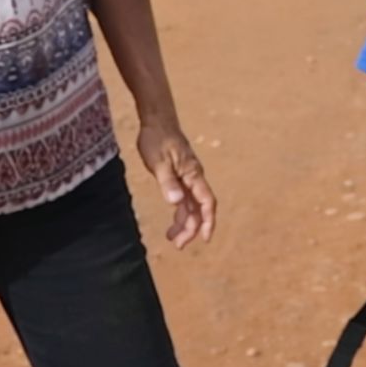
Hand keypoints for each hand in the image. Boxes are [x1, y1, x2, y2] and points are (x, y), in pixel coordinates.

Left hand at [136, 123, 217, 248]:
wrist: (157, 122)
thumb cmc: (158, 139)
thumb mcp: (159, 162)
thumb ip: (167, 182)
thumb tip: (176, 202)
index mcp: (193, 175)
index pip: (206, 202)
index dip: (208, 221)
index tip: (205, 238)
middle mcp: (194, 178)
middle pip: (198, 208)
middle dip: (191, 228)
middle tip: (178, 245)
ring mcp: (187, 178)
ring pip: (191, 206)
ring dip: (184, 223)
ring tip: (172, 239)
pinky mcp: (179, 176)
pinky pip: (183, 199)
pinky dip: (179, 212)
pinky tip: (171, 222)